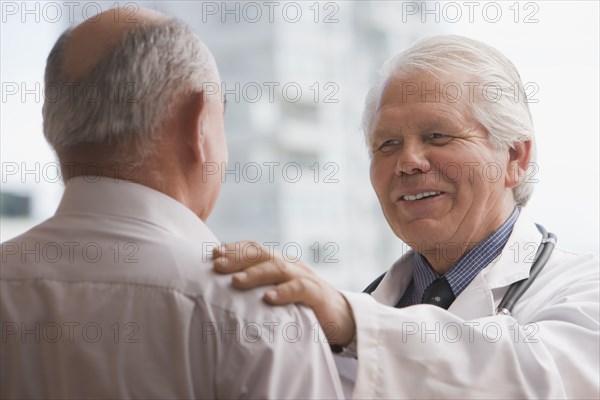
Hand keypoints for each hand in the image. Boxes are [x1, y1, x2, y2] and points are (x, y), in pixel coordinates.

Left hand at [213, 241, 355, 345]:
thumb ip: (258, 287)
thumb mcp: (278, 292)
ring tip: (235, 281)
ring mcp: (305, 277)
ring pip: (278, 268)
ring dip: (255, 273)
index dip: (235, 248)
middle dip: (238, 257)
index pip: (255, 249)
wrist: (342, 318)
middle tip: (217, 265)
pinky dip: (284, 292)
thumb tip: (224, 288)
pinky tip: (268, 298)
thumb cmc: (302, 306)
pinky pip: (300, 289)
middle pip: (262, 253)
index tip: (213, 253)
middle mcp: (291, 265)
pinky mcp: (318, 295)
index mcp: (280, 262)